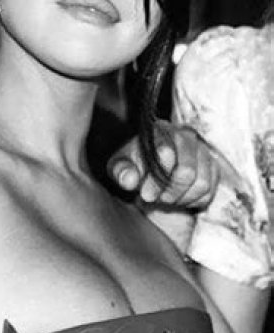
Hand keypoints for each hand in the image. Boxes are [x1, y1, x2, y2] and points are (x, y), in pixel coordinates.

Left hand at [106, 120, 220, 208]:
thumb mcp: (119, 167)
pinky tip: (177, 199)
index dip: (155, 180)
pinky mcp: (213, 169)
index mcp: (160, 130)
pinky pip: (209, 192)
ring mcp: (202, 152)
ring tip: (163, 199)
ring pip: (201, 183)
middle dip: (169, 191)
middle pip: (187, 171)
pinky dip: (192, 201)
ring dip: (181, 198)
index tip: (144, 194)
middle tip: (153, 198)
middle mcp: (186, 136)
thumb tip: (129, 180)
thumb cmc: (134, 166)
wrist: (149, 172)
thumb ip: (121, 171)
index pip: (165, 152)